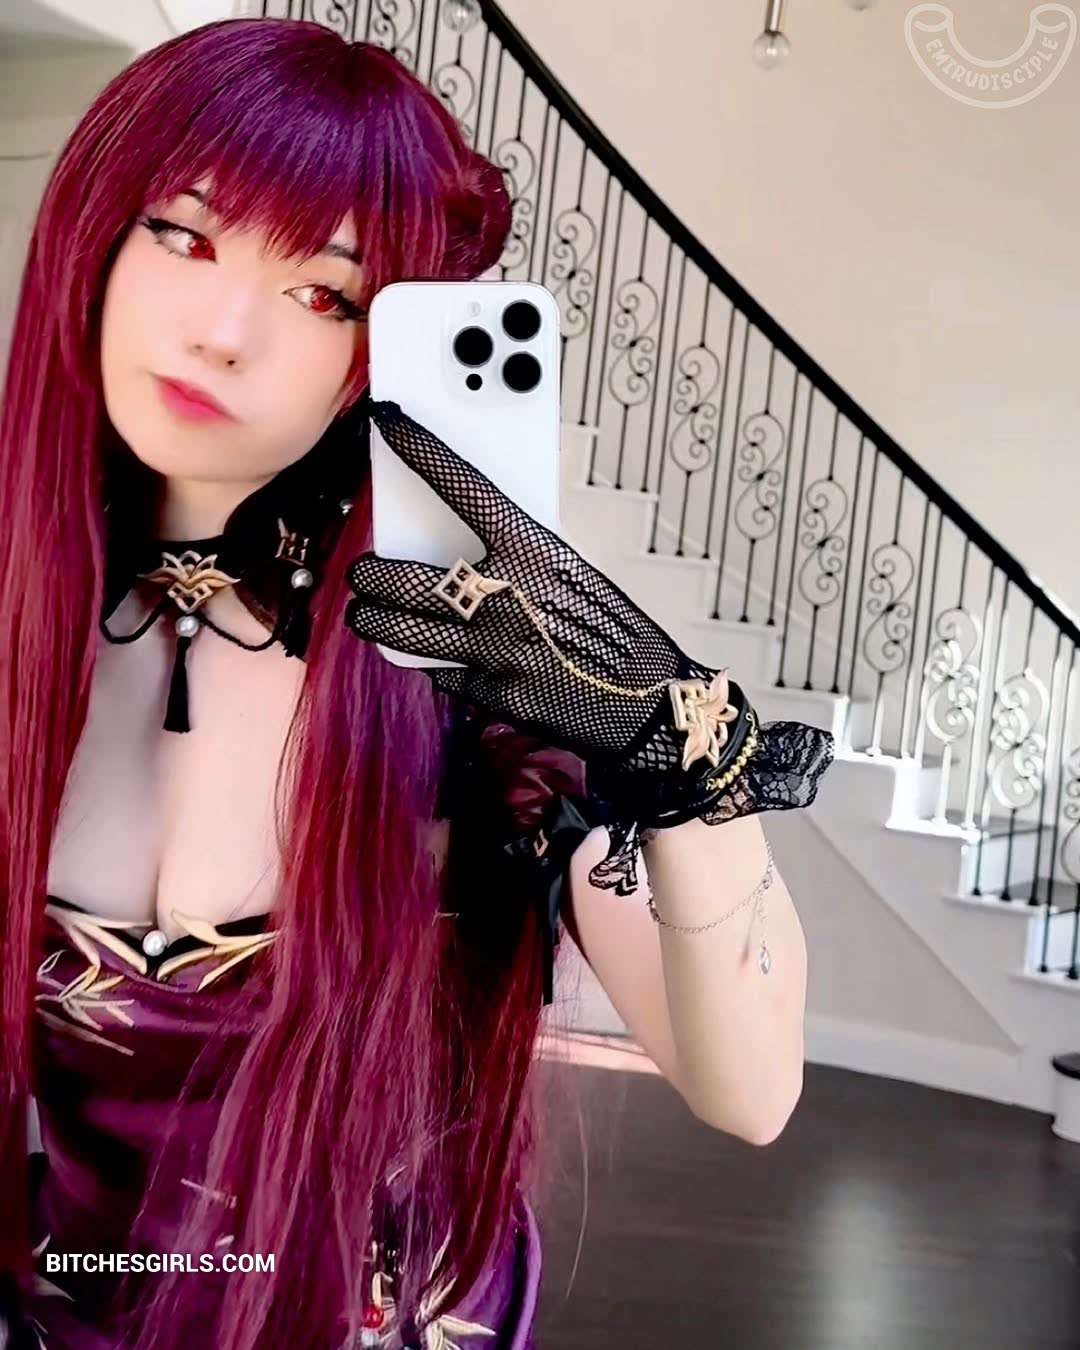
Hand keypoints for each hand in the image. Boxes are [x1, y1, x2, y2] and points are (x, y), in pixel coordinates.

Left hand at [344, 401, 745, 783]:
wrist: (648, 699)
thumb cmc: (613, 630)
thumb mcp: (572, 571)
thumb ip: (515, 554)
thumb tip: (454, 538)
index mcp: (536, 549)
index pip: (464, 486)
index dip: (420, 449)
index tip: (389, 423)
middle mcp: (509, 595)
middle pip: (406, 576)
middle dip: (371, 575)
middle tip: (363, 573)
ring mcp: (496, 648)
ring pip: (403, 631)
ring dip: (375, 621)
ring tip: (367, 614)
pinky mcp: (492, 692)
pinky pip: (440, 672)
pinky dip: (431, 662)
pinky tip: (432, 655)